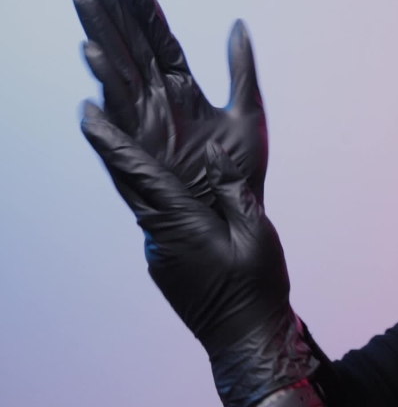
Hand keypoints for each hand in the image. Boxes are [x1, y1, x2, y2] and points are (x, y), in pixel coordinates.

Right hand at [71, 0, 267, 209]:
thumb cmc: (244, 175)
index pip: (160, 42)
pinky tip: (94, 66)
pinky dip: (108, 96)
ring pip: (119, 76)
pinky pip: (122, 122)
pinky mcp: (142, 157)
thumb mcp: (249, 114)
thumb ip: (242, 69)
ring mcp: (148, 129)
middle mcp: (159, 106)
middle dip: (110, 11)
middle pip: (130, 50)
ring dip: (102, 40)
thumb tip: (238, 24)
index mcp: (183, 93)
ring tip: (85, 5)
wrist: (239, 222)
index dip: (144, 10)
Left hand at [80, 102, 317, 405]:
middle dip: (110, 148)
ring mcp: (159, 253)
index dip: (111, 142)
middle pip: (127, 184)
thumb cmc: (256, 284)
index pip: (139, 174)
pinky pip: (155, 221)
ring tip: (144, 147)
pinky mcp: (164, 264)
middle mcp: (161, 237)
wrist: (246, 336)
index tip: (87, 114)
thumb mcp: (257, 231)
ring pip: (141, 203)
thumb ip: (234, 190)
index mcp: (183, 224)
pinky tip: (173, 191)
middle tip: (95, 113)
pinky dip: (156, 199)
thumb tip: (213, 154)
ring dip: (137, 174)